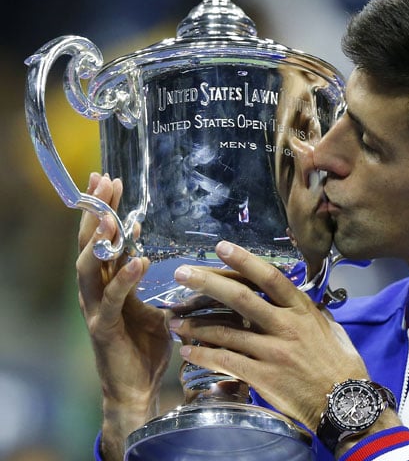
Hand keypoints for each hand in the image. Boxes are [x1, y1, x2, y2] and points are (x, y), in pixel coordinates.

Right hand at [77, 173, 172, 459]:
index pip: (101, 238)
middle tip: (104, 181)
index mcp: (106, 283)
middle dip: (96, 210)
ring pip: (89, 266)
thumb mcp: (150, 307)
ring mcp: (95, 309)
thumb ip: (147, 283)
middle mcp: (94, 291)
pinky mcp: (104, 328)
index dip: (104, 209)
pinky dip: (124, 278)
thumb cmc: (144, 347)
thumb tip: (160, 257)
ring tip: (111, 214)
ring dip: (100, 239)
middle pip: (89, 243)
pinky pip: (112, 298)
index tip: (111, 181)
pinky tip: (136, 258)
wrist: (137, 388)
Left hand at [169, 240, 367, 430]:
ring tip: (175, 320)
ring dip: (196, 325)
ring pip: (226, 332)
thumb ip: (310, 311)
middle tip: (182, 273)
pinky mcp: (263, 376)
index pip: (269, 278)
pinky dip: (204, 355)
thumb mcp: (331, 328)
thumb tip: (297, 298)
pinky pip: (226, 362)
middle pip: (240, 298)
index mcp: (302, 310)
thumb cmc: (340, 364)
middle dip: (207, 283)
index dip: (244, 261)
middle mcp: (285, 326)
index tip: (222, 247)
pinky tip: (188, 351)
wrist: (344, 401)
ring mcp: (272, 352)